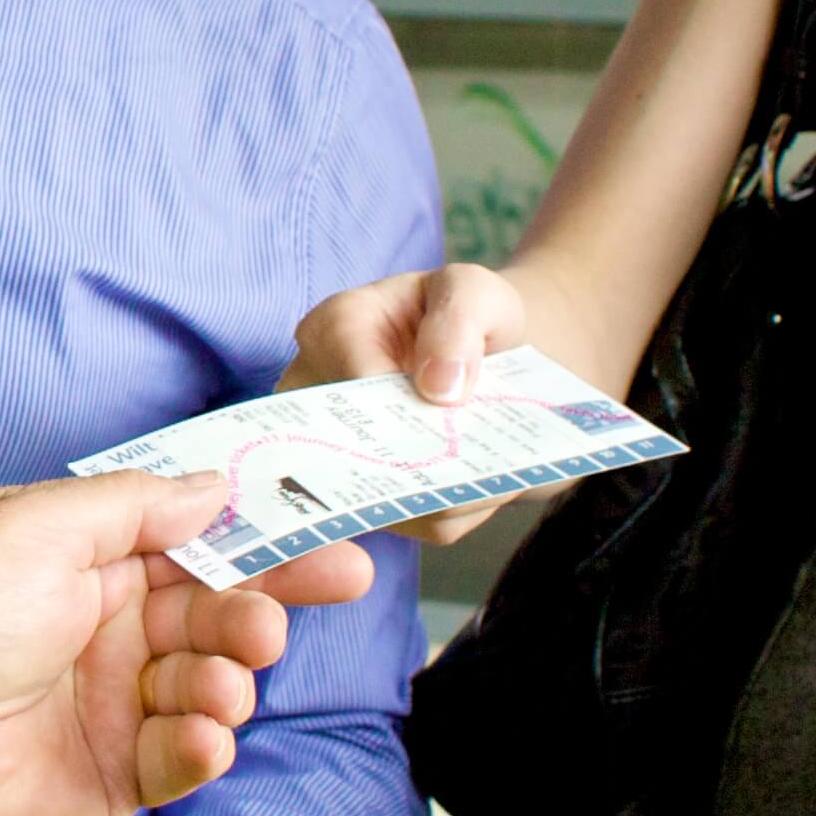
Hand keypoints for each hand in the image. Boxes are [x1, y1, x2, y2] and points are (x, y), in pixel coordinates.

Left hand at [0, 476, 372, 815]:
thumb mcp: (40, 523)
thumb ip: (137, 504)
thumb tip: (215, 488)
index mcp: (89, 564)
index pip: (201, 549)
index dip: (270, 549)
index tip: (339, 552)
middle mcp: (106, 633)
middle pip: (218, 618)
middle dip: (257, 618)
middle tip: (264, 628)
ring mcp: (111, 709)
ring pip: (211, 689)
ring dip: (225, 683)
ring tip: (212, 685)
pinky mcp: (111, 780)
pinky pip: (183, 760)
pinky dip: (202, 746)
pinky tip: (200, 734)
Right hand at [281, 261, 542, 539]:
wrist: (499, 358)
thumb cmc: (476, 317)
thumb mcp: (477, 293)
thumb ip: (458, 320)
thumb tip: (439, 388)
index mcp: (334, 330)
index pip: (350, 383)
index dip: (402, 409)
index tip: (452, 411)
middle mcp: (317, 397)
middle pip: (346, 452)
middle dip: (419, 460)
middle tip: (475, 454)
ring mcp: (338, 452)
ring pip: (385, 500)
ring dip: (449, 489)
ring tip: (489, 462)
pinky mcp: (374, 497)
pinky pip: (416, 522)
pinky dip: (461, 506)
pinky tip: (483, 480)